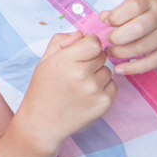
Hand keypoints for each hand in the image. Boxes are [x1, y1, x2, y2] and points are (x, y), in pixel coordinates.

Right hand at [20, 32, 117, 151]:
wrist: (43, 122)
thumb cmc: (43, 89)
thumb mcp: (44, 61)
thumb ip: (61, 41)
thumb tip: (82, 34)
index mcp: (64, 61)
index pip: (93, 42)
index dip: (89, 43)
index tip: (83, 50)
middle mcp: (80, 75)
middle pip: (102, 55)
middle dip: (92, 59)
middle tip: (78, 70)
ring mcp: (94, 90)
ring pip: (108, 70)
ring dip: (98, 74)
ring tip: (81, 84)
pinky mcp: (104, 104)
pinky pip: (113, 86)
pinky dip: (104, 88)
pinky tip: (88, 94)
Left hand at [103, 0, 156, 73]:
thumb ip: (123, 9)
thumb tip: (103, 18)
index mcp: (153, 0)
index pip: (132, 7)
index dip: (115, 16)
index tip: (107, 22)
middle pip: (137, 29)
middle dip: (117, 37)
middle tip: (109, 40)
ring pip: (144, 48)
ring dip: (121, 53)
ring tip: (111, 52)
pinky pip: (153, 62)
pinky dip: (134, 68)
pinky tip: (120, 68)